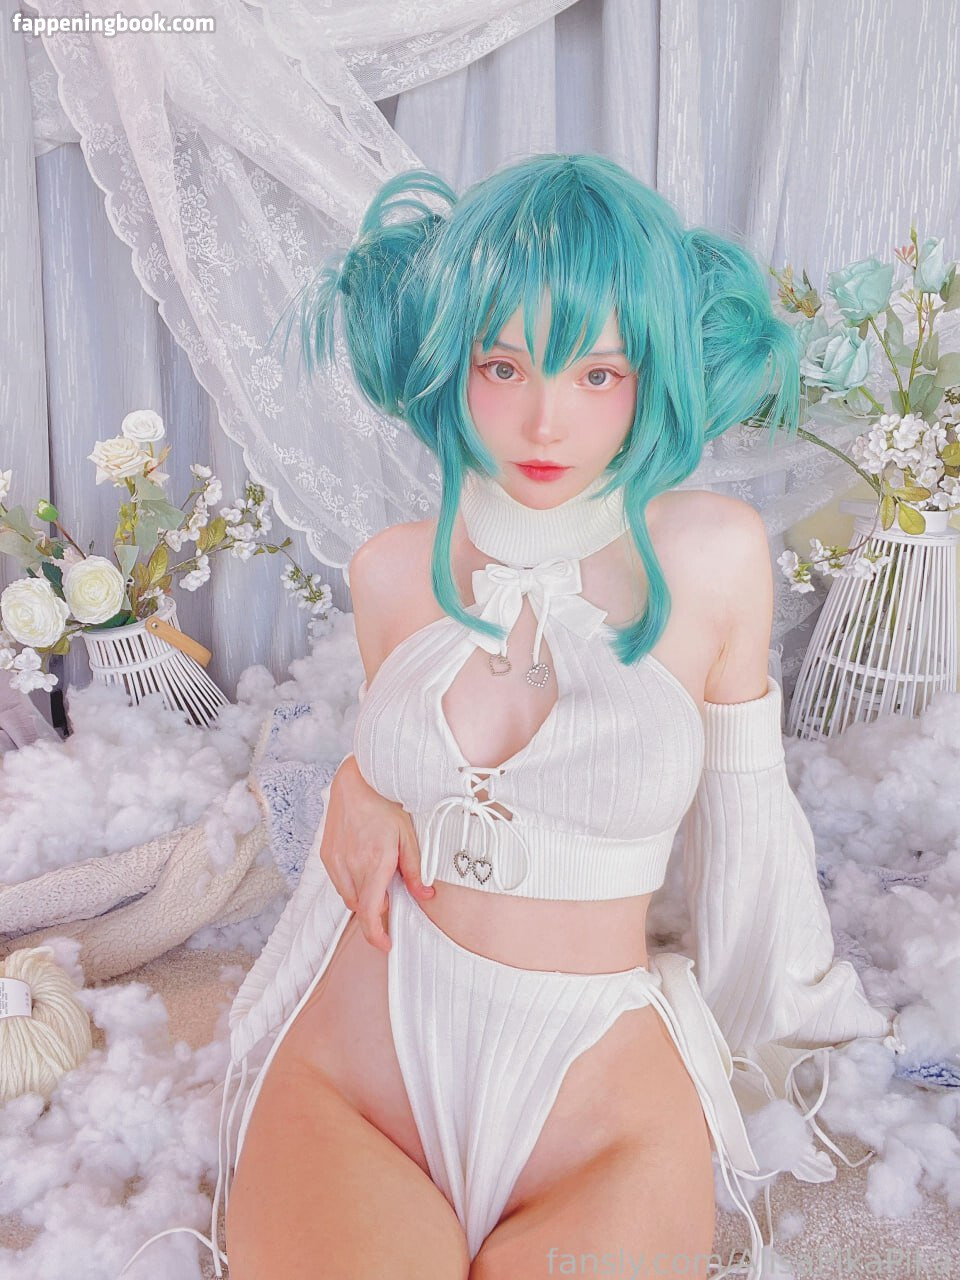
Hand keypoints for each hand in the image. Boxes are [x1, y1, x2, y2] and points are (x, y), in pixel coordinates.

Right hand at [316, 754, 434, 951]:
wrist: (356, 782)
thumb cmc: (386, 805)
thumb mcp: (409, 837)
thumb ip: (416, 870)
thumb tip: (426, 895)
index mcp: (375, 863)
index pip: (371, 913)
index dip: (377, 935)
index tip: (386, 944)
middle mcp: (351, 865)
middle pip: (362, 907)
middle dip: (377, 910)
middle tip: (392, 894)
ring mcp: (335, 861)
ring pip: (349, 896)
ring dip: (364, 897)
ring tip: (378, 875)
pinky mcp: (327, 855)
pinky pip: (339, 882)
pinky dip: (352, 884)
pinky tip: (363, 866)